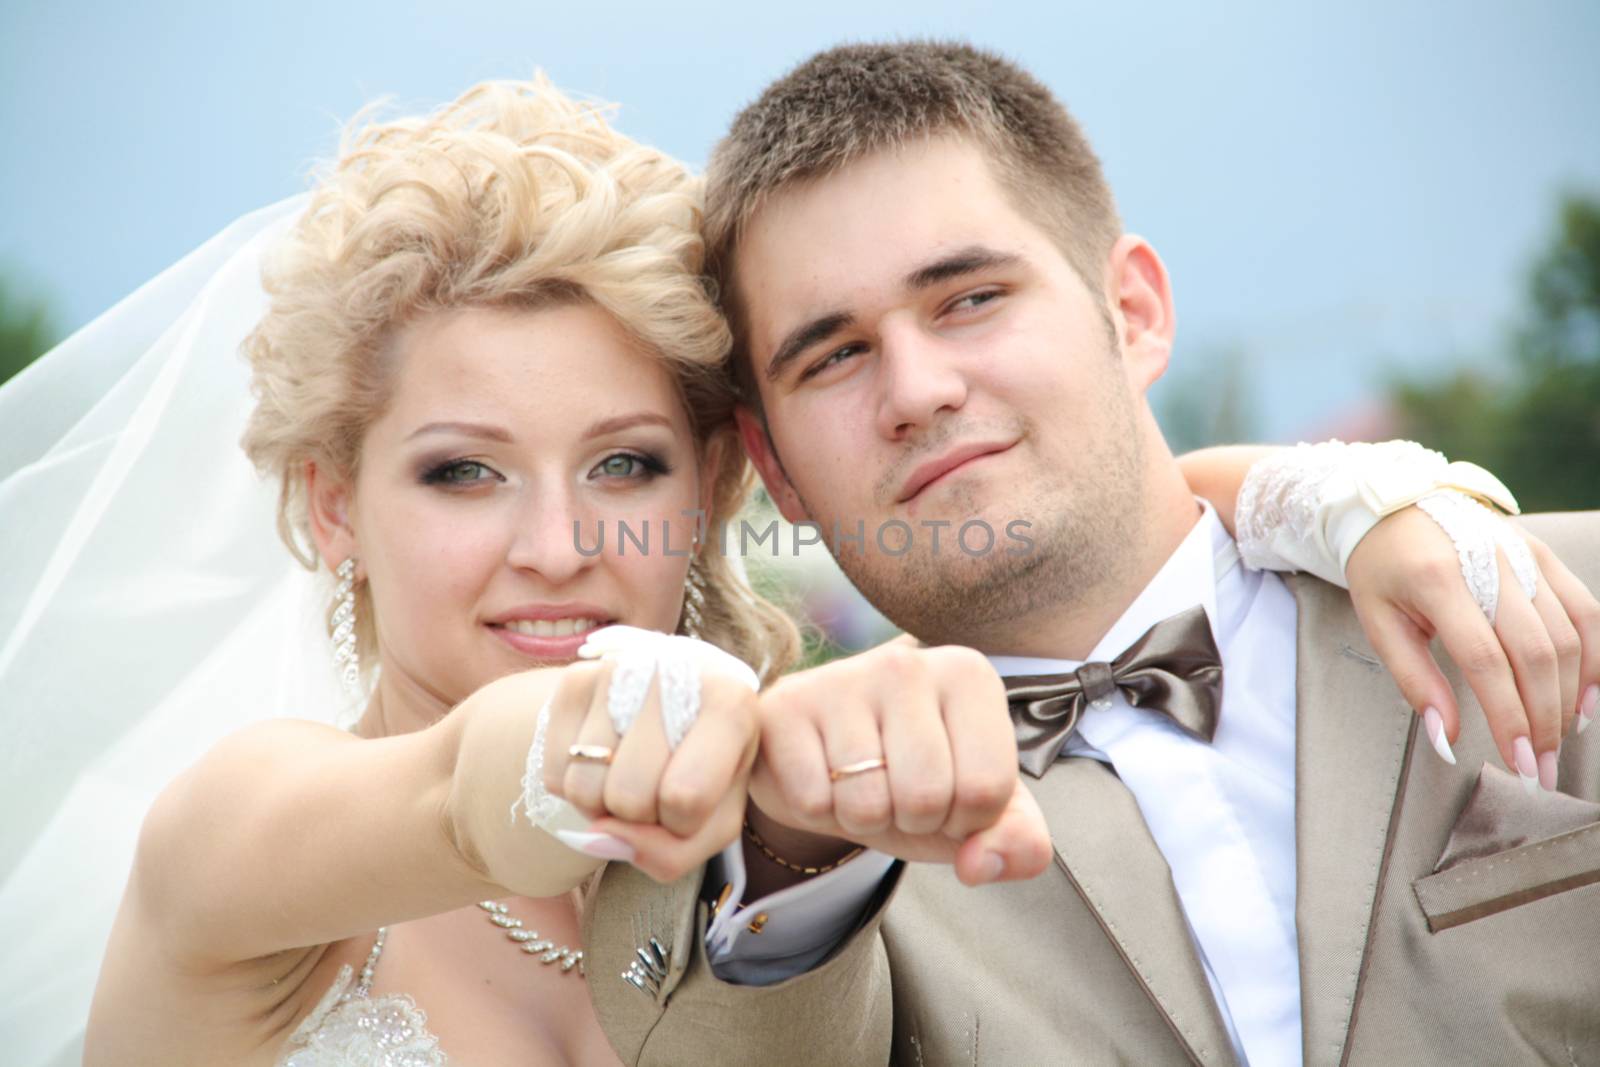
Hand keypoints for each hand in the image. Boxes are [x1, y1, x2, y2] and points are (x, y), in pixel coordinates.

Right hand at [539, 657, 759, 881]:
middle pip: (629, 798)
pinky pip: (554, 775)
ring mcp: (617, 670)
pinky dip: (575, 786)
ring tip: (630, 776)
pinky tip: (604, 760)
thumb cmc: (703, 774)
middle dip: (639, 816)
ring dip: (602, 806)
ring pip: (583, 790)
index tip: (691, 803)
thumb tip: (598, 836)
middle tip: (656, 788)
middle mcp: (671, 672)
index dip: (682, 825)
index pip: (686, 799)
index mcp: (730, 703)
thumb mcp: (714, 820)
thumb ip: (672, 852)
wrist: (674, 714)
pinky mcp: (575, 680)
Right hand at [747, 643, 1052, 885]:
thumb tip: (979, 866)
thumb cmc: (909, 780)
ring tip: (856, 782)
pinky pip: (813, 800)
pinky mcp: (787, 705)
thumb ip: (1018, 842)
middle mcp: (908, 665)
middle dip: (910, 819)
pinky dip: (817, 809)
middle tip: (894, 790)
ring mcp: (842, 678)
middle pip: (926, 796)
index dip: (963, 818)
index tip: (944, 791)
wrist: (822, 760)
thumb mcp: (976, 813)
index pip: (987, 788)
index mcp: (969, 676)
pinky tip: (818, 774)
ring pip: (867, 803)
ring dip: (862, 818)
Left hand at [1347, 508, 1599, 782]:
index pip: (1485, 661)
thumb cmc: (1382, 570)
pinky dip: (1594, 657)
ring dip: (1572, 696)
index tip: (1518, 764)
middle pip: (1536, 653)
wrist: (1395, 503)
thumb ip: (1414, 681)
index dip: (1508, 717)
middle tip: (1541, 770)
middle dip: (1545, 719)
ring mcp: (1523, 556)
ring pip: (1568, 635)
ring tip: (1560, 741)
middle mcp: (1490, 564)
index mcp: (1439, 580)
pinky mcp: (1543, 554)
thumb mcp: (1377, 623)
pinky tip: (1587, 698)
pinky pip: (1584, 610)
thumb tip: (1447, 741)